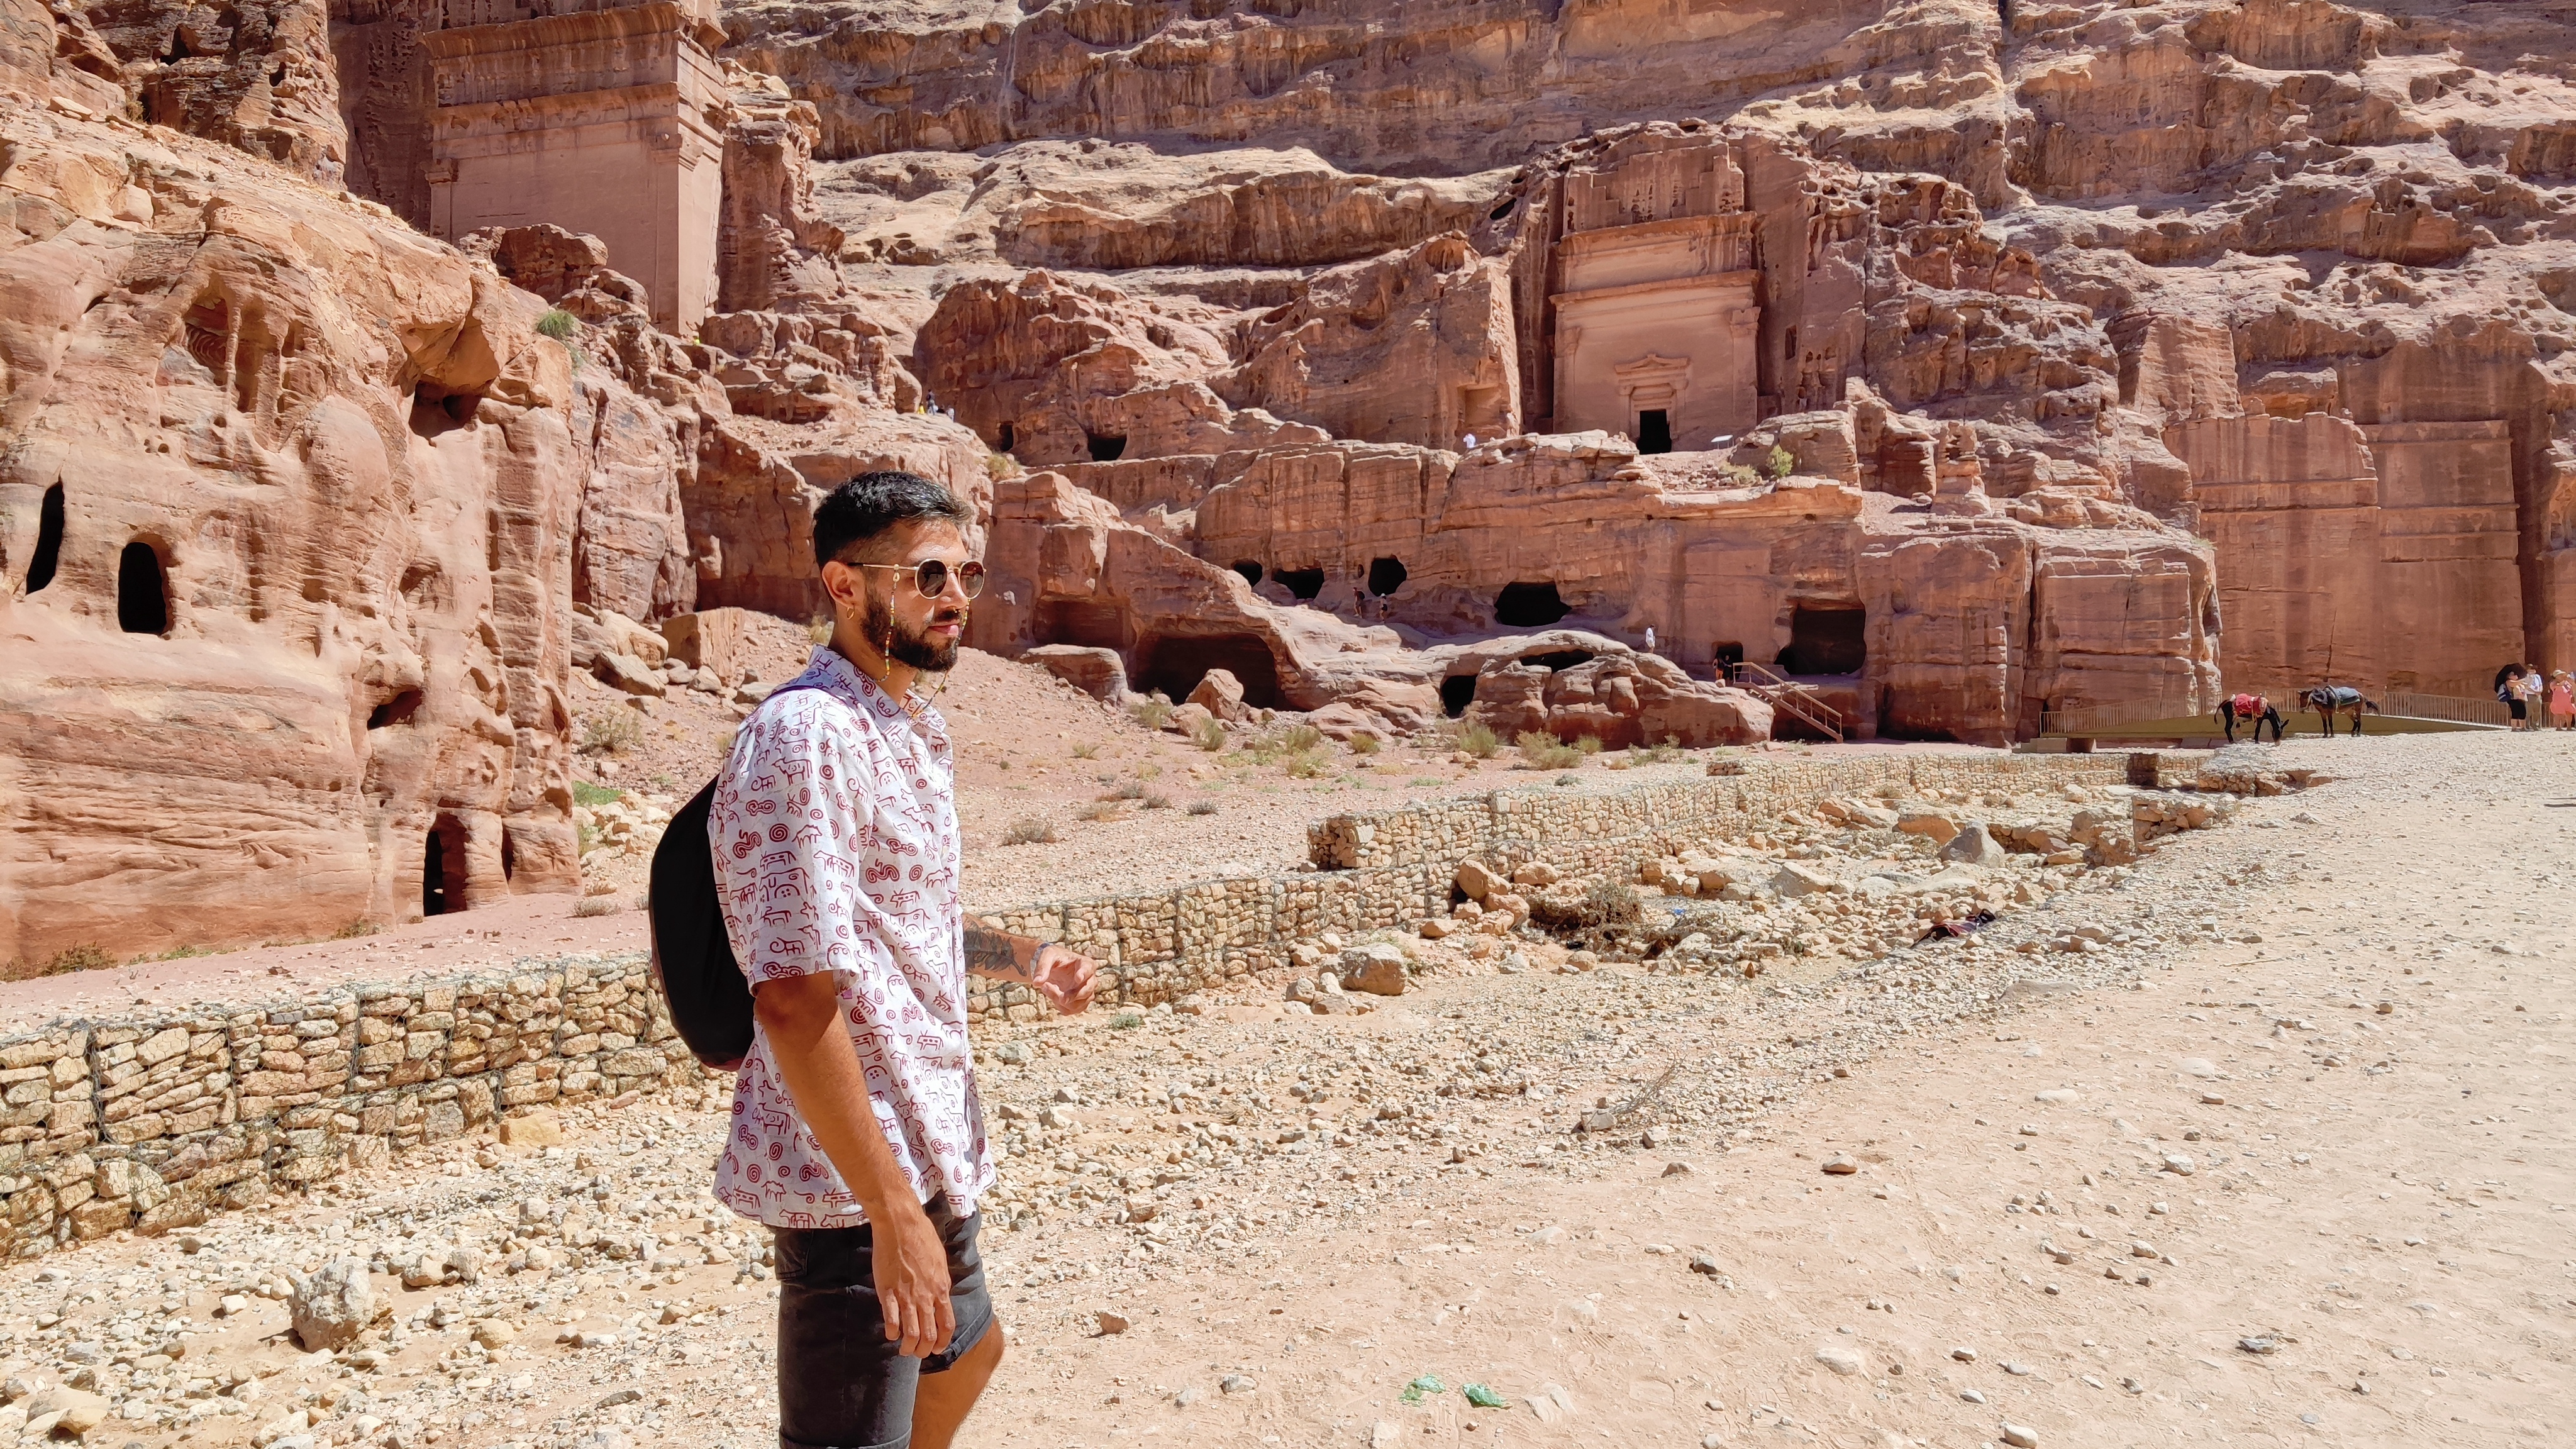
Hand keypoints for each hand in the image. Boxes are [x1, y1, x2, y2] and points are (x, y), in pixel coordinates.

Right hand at [873, 1201, 954, 1357]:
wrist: (901, 1225)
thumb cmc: (922, 1238)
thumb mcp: (940, 1262)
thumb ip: (940, 1283)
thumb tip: (940, 1297)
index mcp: (941, 1289)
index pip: (947, 1325)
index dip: (942, 1341)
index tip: (936, 1348)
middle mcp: (926, 1296)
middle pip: (929, 1334)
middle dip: (924, 1349)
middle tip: (918, 1352)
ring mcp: (907, 1295)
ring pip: (911, 1333)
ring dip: (908, 1347)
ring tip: (904, 1350)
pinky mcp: (887, 1291)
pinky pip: (891, 1319)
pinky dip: (891, 1332)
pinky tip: (890, 1334)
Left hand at [1031, 944, 1098, 1014]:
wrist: (1052, 967)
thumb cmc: (1052, 958)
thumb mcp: (1046, 956)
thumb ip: (1042, 967)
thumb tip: (1037, 982)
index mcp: (1085, 963)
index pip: (1088, 968)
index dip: (1084, 974)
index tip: (1078, 978)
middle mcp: (1089, 979)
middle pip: (1087, 990)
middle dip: (1073, 995)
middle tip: (1060, 998)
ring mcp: (1086, 992)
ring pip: (1079, 1003)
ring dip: (1062, 1001)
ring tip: (1045, 988)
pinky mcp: (1079, 1003)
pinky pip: (1072, 1010)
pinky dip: (1060, 1007)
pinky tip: (1051, 995)